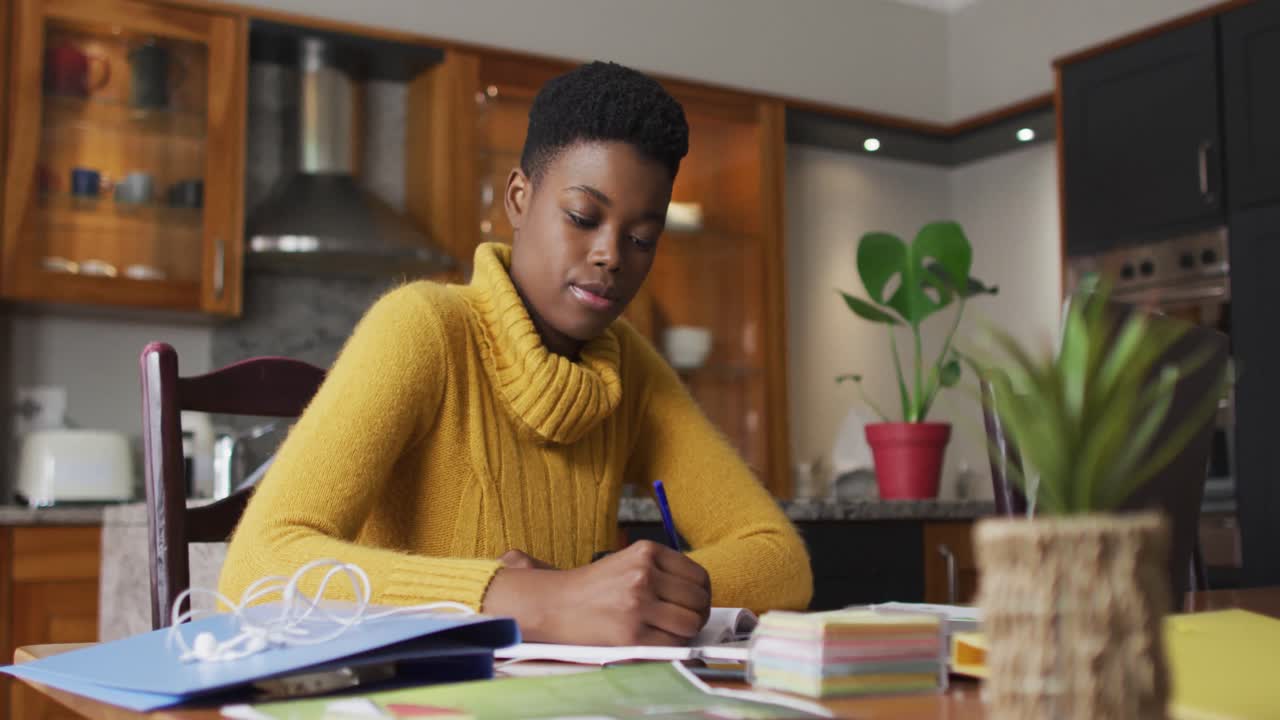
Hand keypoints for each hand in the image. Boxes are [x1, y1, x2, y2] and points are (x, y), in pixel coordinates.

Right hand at [482, 540, 710, 645]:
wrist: (554, 604)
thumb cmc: (593, 587)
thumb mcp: (628, 561)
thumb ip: (663, 571)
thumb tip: (701, 594)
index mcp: (647, 551)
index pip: (699, 576)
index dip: (702, 594)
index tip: (695, 603)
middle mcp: (644, 574)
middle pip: (699, 601)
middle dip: (697, 615)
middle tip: (684, 621)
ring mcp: (637, 605)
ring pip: (690, 624)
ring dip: (685, 632)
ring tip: (667, 631)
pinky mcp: (631, 635)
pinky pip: (671, 644)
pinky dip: (669, 647)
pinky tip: (654, 641)